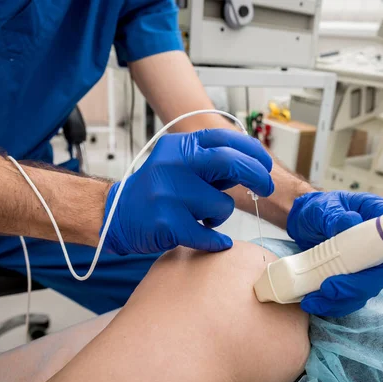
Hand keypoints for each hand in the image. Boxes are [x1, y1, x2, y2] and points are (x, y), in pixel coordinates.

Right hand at [103, 129, 273, 253]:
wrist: (116, 215)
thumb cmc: (157, 191)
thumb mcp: (181, 165)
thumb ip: (211, 164)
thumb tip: (252, 165)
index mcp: (179, 146)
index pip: (225, 139)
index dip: (252, 151)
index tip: (265, 165)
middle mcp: (173, 164)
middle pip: (229, 162)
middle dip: (255, 175)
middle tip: (265, 188)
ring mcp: (169, 193)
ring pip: (221, 204)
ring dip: (220, 215)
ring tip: (202, 217)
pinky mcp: (167, 222)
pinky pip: (209, 234)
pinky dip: (217, 240)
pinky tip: (214, 240)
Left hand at [287, 191, 382, 316]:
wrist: (303, 224)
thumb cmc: (319, 208)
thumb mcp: (323, 206)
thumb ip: (335, 215)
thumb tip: (350, 222)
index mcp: (380, 218)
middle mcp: (380, 245)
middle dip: (361, 285)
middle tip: (330, 287)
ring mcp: (368, 264)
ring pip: (368, 289)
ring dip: (342, 299)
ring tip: (313, 299)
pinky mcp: (353, 279)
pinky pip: (352, 298)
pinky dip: (333, 304)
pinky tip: (314, 302)